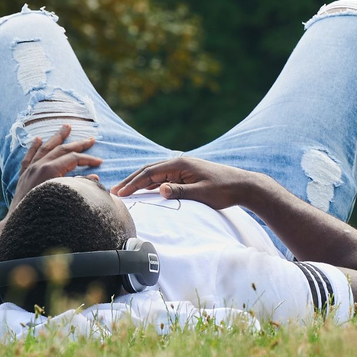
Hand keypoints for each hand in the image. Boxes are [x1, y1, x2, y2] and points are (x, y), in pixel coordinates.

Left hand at [9, 124, 101, 213]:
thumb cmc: (44, 212)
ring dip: (57, 137)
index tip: (99, 162)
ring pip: (45, 148)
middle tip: (91, 139)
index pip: (73, 158)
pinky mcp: (23, 175)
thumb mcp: (65, 198)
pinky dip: (33, 146)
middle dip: (78, 144)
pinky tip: (38, 138)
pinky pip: (29, 157)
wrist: (21, 224)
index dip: (88, 159)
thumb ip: (80, 185)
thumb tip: (94, 177)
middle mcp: (39, 166)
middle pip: (62, 150)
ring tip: (67, 127)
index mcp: (50, 170)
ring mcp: (30, 169)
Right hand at [111, 156, 260, 209]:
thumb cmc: (224, 189)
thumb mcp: (202, 193)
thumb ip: (180, 191)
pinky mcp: (186, 175)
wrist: (243, 185)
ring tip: (124, 193)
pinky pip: (163, 179)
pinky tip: (143, 193)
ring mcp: (182, 169)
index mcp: (180, 164)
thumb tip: (159, 189)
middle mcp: (179, 163)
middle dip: (131, 181)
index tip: (119, 193)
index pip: (149, 173)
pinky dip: (151, 185)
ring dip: (139, 183)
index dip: (133, 183)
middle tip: (114, 193)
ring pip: (154, 175)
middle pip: (148, 171)